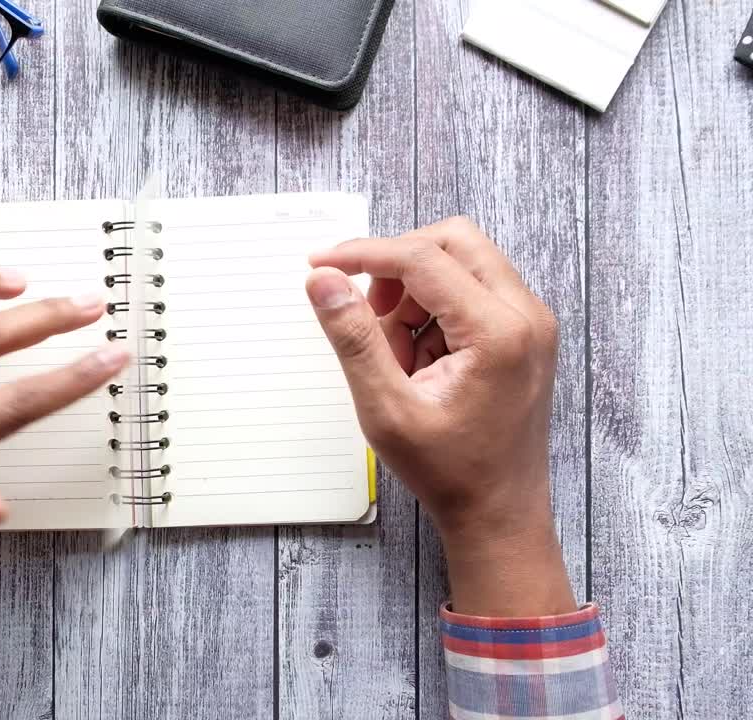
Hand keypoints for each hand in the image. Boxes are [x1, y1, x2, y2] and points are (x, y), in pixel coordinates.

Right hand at [306, 217, 575, 616]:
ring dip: (413, 291)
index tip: (321, 265)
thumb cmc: (450, 472)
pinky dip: (432, 311)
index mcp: (499, 332)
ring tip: (394, 354)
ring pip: (461, 262)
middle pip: (452, 241)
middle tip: (365, 310)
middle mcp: (526, 315)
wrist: (498, 513)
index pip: (423, 259)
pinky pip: (470, 291)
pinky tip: (416, 361)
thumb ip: (353, 338)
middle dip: (395, 265)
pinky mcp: (522, 332)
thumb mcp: (387, 409)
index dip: (364, 254)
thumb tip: (323, 281)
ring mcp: (529, 322)